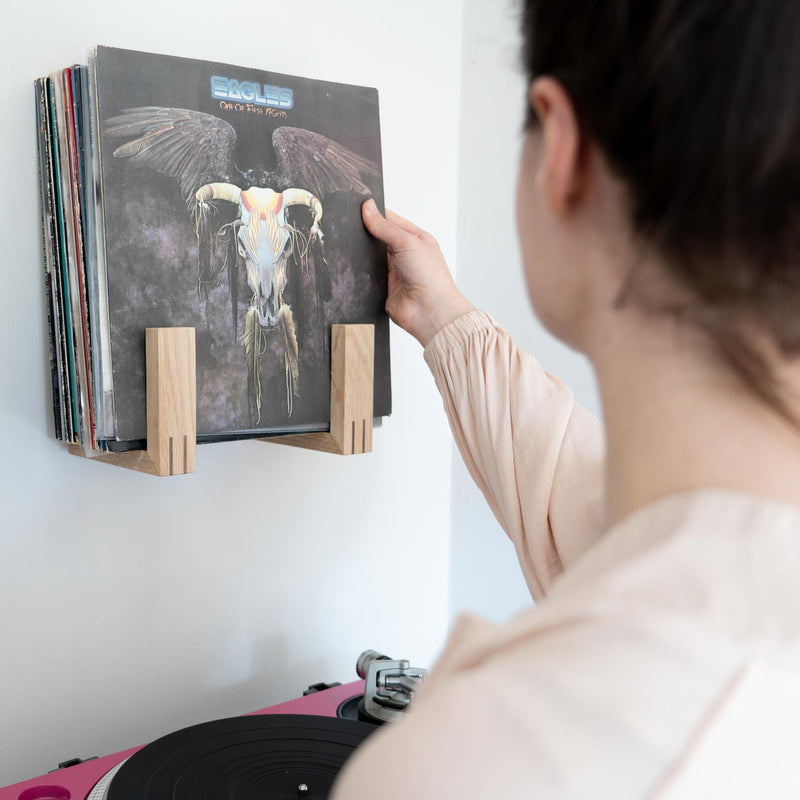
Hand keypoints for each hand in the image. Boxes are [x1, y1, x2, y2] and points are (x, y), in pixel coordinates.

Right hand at [362, 200, 474, 346]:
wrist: (429, 311)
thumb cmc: (431, 277)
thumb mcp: (407, 242)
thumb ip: (385, 227)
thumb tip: (368, 208)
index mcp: (416, 239)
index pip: (391, 220)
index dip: (375, 213)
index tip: (359, 207)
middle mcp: (405, 253)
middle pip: (380, 237)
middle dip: (367, 232)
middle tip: (350, 224)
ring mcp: (395, 270)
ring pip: (372, 255)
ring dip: (364, 252)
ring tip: (349, 243)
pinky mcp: (384, 286)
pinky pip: (368, 274)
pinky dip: (361, 271)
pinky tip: (353, 265)